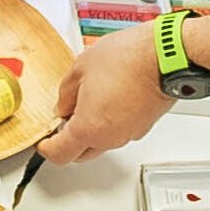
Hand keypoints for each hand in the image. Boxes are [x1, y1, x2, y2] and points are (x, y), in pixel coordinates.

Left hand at [37, 16, 174, 163]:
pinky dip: (110, 122)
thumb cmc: (128, 59)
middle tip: (62, 120)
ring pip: (102, 142)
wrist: (166, 55)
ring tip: (87, 102)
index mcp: (88, 128)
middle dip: (68, 142)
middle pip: (81, 154)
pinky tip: (108, 98)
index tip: (43, 141)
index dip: (46, 149)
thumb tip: (63, 106)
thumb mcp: (80, 68)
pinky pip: (120, 131)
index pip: (60, 154)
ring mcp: (129, 134)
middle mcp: (110, 138)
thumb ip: (65, 93)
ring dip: (90, 130)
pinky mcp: (143, 126)